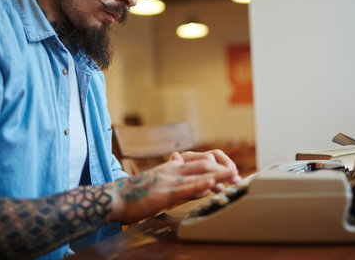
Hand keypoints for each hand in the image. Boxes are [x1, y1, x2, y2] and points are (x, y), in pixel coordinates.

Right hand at [108, 154, 237, 223]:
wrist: (116, 197)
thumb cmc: (136, 191)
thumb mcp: (157, 177)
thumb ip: (170, 169)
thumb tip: (178, 158)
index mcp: (172, 166)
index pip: (200, 161)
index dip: (218, 166)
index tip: (231, 173)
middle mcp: (173, 169)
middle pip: (204, 164)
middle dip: (223, 171)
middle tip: (238, 178)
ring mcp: (170, 180)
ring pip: (199, 174)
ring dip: (218, 176)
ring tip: (234, 176)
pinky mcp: (164, 192)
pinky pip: (185, 188)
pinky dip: (200, 185)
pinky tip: (211, 184)